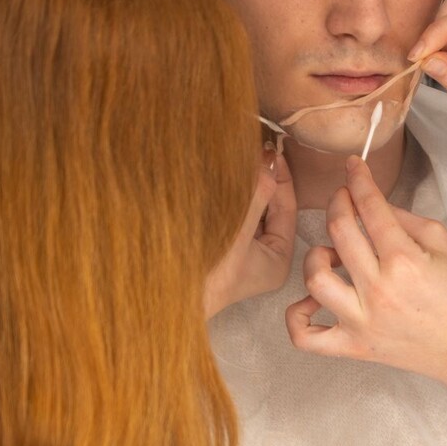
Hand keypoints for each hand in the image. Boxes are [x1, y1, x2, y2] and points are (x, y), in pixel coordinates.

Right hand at [204, 145, 296, 316]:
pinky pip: (232, 218)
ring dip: (242, 187)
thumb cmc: (206, 274)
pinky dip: (229, 199)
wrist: (159, 297)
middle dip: (260, 180)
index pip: (286, 207)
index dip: (280, 176)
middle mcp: (263, 259)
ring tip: (235, 159)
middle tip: (252, 148)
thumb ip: (256, 194)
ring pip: (249, 211)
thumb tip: (269, 161)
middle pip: (268, 208)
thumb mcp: (237, 231)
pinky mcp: (220, 253)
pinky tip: (219, 180)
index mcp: (278, 259)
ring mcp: (241, 257)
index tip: (271, 148)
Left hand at [285, 157, 446, 384]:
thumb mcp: (443, 242)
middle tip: (344, 199)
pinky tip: (311, 300)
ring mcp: (363, 322)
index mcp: (405, 261)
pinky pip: (306, 336)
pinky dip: (297, 316)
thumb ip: (404, 219)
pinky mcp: (354, 347)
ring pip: (315, 279)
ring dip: (317, 256)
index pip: (370, 207)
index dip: (358, 179)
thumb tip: (372, 206)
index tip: (353, 166)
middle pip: (339, 232)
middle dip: (338, 203)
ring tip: (333, 254)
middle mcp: (379, 290)